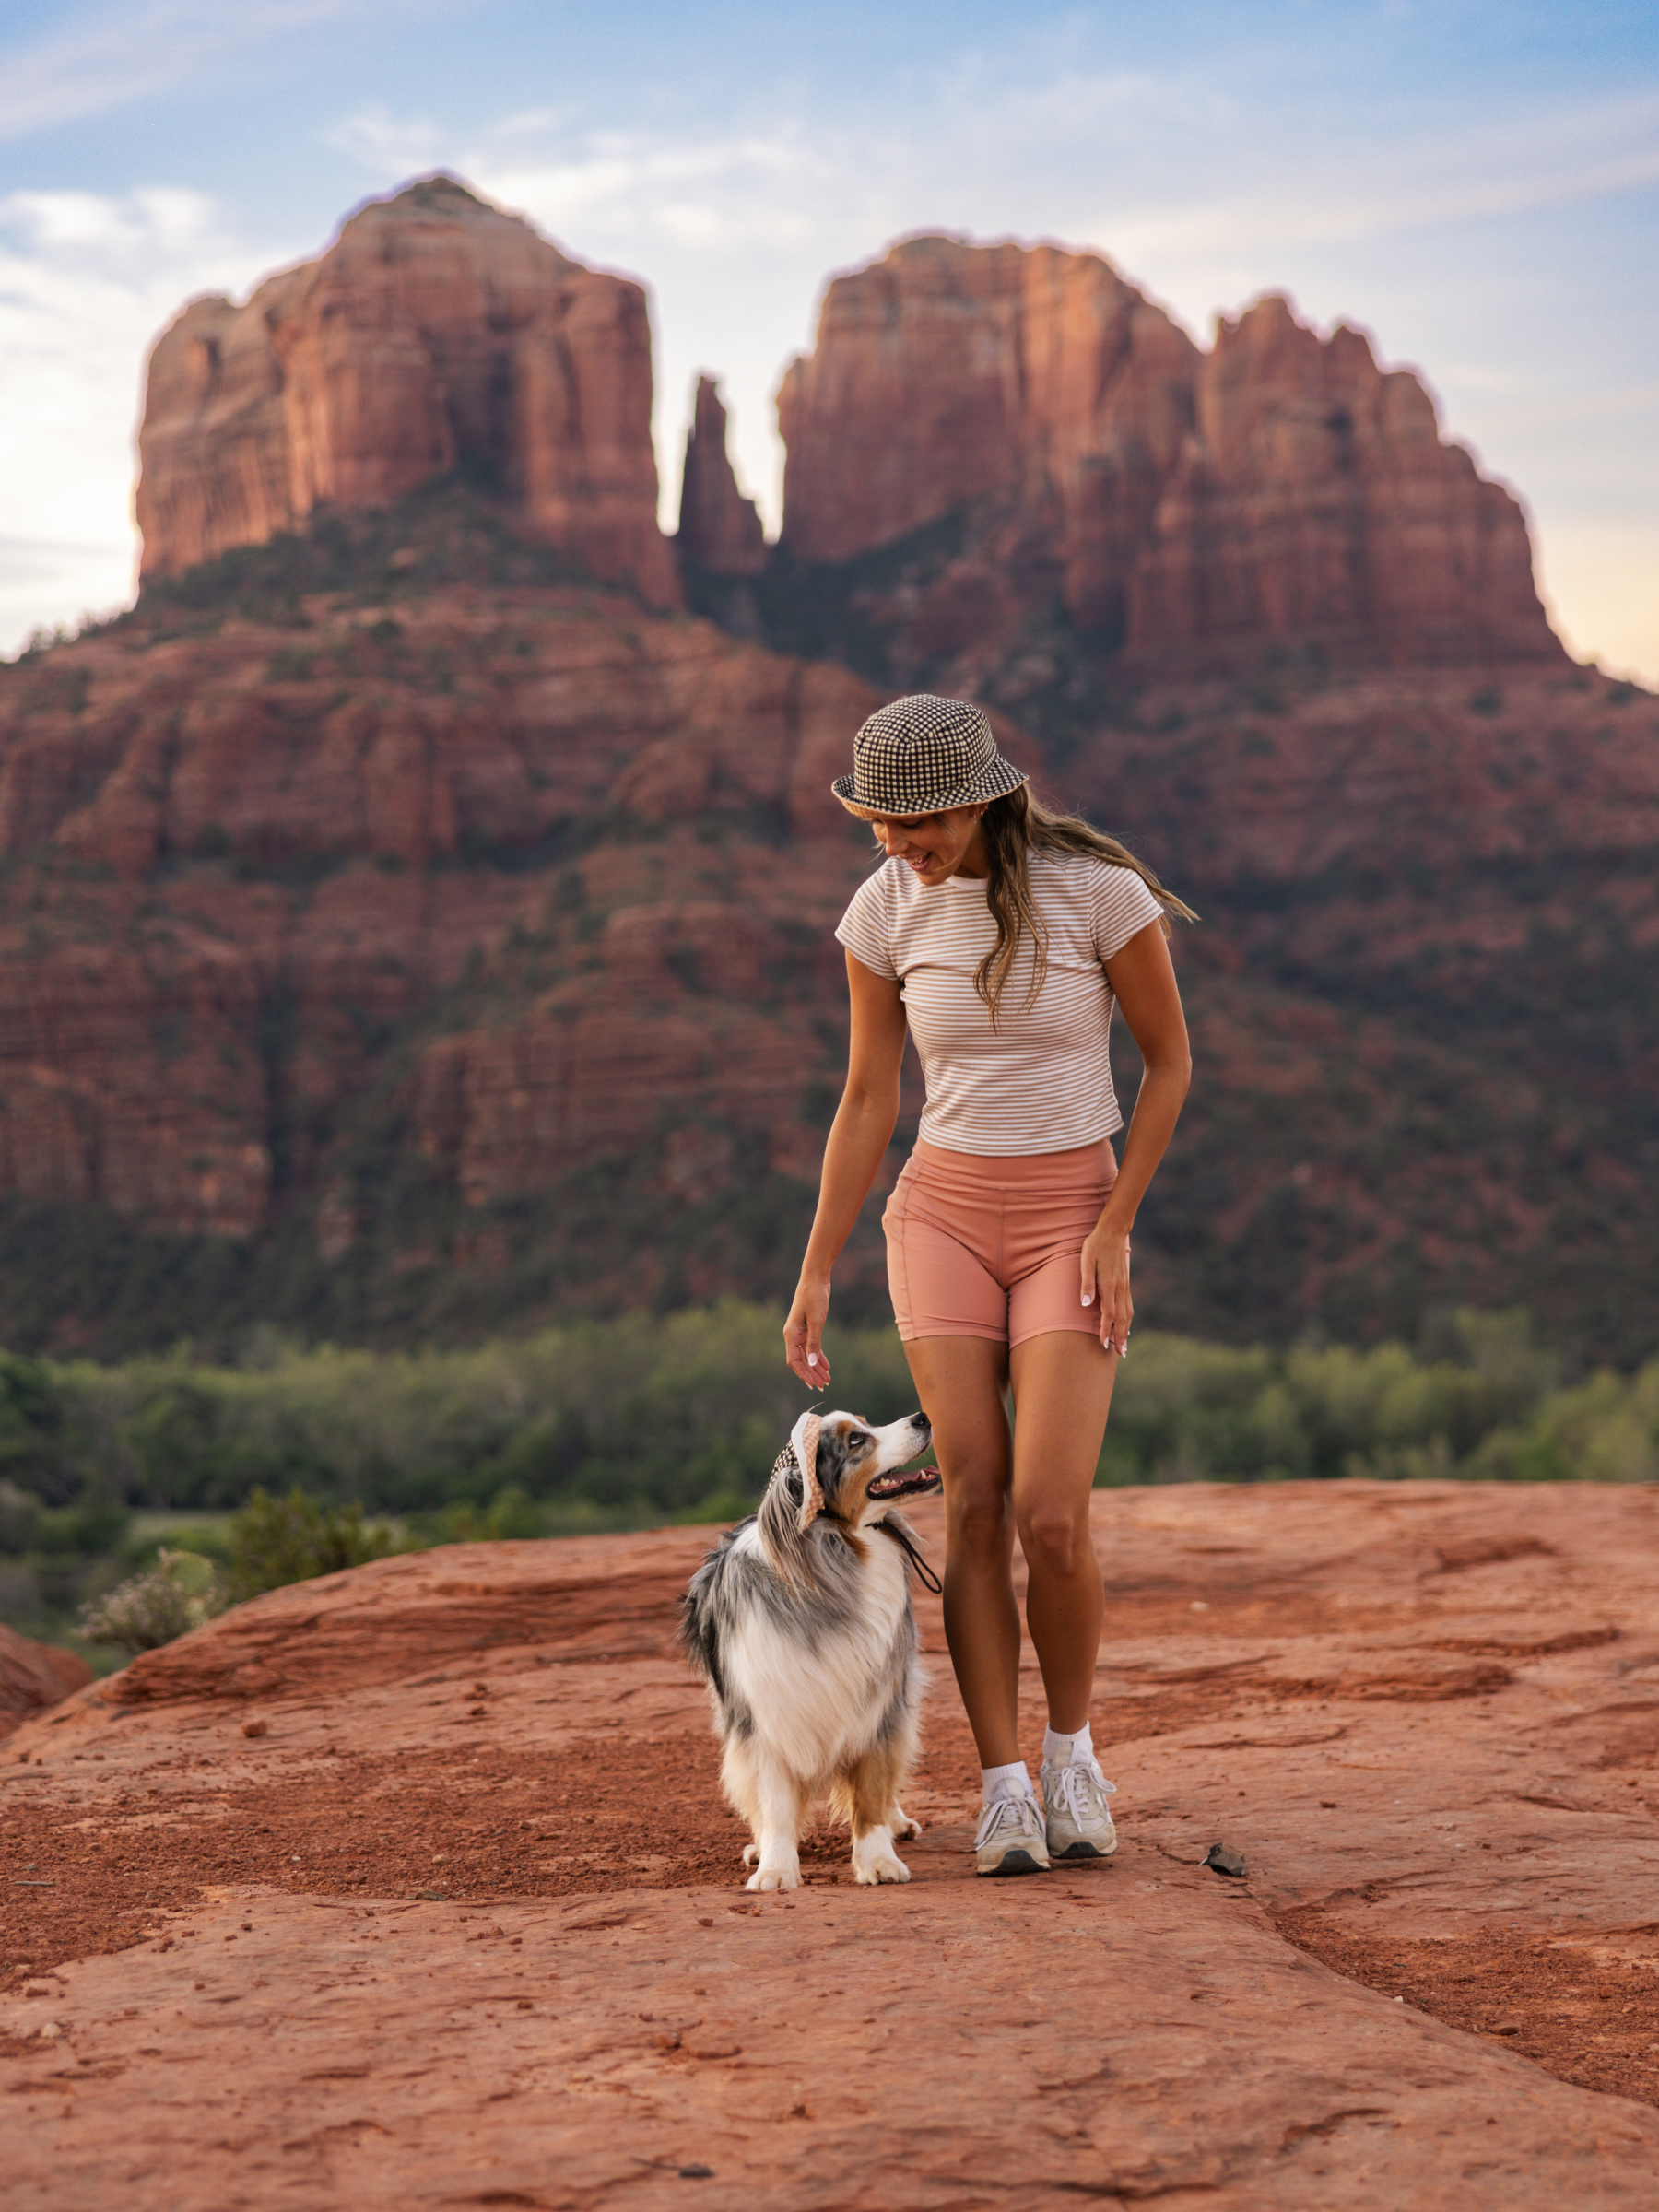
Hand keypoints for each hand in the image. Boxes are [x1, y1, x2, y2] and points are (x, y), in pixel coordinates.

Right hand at [784, 1275, 831, 1388]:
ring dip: (816, 1368)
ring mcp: (801, 1332)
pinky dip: (819, 1357)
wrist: (816, 1279)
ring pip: (807, 1355)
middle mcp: (793, 1335)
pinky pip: (813, 1347)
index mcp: (791, 1334)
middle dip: (812, 1374)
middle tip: (823, 1386)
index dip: (803, 1374)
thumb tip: (813, 1363)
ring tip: (827, 1380)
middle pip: (801, 1360)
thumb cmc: (814, 1297)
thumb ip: (814, 1343)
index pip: (794, 1361)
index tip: (813, 1384)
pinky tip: (826, 1366)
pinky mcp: (809, 1328)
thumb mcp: (816, 1322)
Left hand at [1079, 1224, 1131, 1357]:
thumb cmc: (1095, 1245)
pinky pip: (1129, 1305)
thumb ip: (1086, 1284)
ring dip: (1127, 1330)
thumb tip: (1084, 1304)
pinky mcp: (1126, 1282)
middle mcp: (1120, 1288)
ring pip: (1128, 1313)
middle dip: (1121, 1337)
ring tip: (1125, 1345)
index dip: (1106, 1330)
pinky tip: (1127, 1324)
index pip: (1108, 1314)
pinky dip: (1129, 1319)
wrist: (1113, 1231)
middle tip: (1121, 1354)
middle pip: (1122, 1318)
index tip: (1104, 1345)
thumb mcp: (1086, 1261)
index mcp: (1109, 1285)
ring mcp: (1125, 1285)